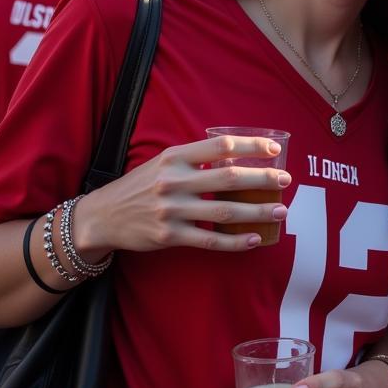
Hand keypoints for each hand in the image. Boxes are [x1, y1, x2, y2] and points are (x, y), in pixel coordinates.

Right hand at [72, 134, 289, 256]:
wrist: (102, 216)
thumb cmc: (142, 185)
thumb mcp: (164, 162)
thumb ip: (197, 159)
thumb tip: (240, 156)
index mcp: (175, 157)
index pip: (220, 146)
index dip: (251, 146)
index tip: (274, 150)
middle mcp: (174, 181)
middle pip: (229, 178)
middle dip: (263, 179)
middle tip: (285, 180)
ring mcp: (171, 210)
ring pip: (225, 211)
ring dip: (258, 212)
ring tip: (280, 211)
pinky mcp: (169, 236)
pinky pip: (210, 240)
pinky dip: (236, 241)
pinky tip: (256, 239)